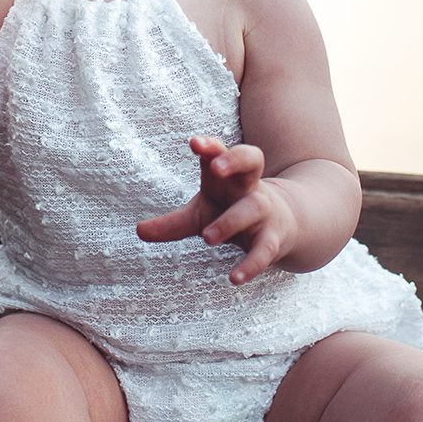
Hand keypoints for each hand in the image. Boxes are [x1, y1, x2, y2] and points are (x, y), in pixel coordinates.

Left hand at [137, 134, 298, 285]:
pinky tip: (235, 279)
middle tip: (215, 168)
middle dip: (235, 160)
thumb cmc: (232, 212)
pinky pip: (265, 249)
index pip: (221, 151)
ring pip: (253, 207)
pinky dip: (251, 264)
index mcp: (229, 175)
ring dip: (231, 220)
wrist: (284, 226)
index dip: (211, 146)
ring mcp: (264, 210)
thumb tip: (138, 230)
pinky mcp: (273, 237)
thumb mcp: (201, 215)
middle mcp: (249, 186)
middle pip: (252, 159)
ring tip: (206, 237)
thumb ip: (172, 223)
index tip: (194, 143)